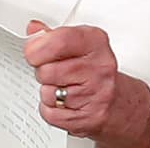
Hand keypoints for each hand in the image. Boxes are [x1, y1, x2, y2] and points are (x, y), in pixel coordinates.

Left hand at [24, 20, 149, 147]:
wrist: (118, 102)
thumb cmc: (95, 71)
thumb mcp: (80, 45)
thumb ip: (54, 36)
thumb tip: (33, 30)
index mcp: (96, 43)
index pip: (60, 41)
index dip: (37, 47)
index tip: (32, 50)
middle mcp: (99, 68)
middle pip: (48, 70)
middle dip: (42, 71)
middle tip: (53, 71)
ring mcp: (96, 94)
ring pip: (48, 93)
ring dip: (48, 92)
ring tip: (63, 87)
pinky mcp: (88, 118)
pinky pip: (50, 113)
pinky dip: (51, 110)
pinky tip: (65, 103)